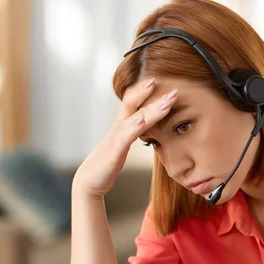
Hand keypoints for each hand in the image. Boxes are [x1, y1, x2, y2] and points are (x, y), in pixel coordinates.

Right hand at [73, 77, 177, 197]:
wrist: (89, 182)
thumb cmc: (107, 165)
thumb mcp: (122, 147)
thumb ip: (133, 135)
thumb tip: (148, 129)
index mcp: (121, 127)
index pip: (133, 104)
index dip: (145, 91)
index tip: (161, 81)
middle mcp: (118, 129)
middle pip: (137, 107)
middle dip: (155, 97)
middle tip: (174, 90)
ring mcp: (115, 139)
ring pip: (135, 120)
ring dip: (152, 110)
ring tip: (167, 102)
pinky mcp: (114, 153)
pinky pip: (126, 137)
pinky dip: (135, 128)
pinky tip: (144, 120)